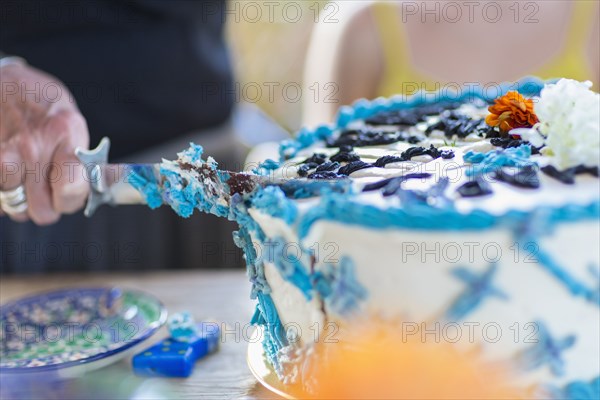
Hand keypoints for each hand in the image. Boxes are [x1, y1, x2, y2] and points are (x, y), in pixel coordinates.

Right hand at [0, 62, 89, 224]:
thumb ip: (84, 157)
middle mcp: (34, 145)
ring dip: (18, 201)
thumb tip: (106, 184)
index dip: (70, 200)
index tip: (67, 194)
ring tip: (23, 180)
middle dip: (45, 206)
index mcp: (66, 133)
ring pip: (14, 208)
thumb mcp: (71, 121)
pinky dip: (0, 194)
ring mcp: (5, 152)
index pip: (72, 188)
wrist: (0, 80)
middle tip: (44, 189)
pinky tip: (7, 176)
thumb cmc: (40, 102)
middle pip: (43, 211)